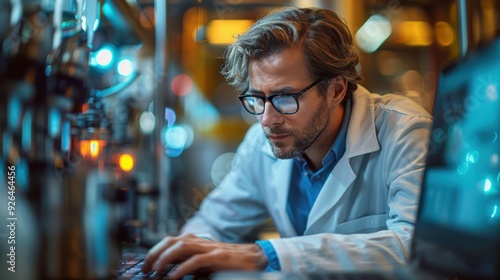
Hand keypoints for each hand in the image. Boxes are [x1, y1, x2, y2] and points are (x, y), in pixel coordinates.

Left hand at [142, 233, 268, 278]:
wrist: (253, 258)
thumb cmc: (228, 261)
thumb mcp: (205, 261)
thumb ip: (189, 262)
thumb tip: (170, 272)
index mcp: (195, 242)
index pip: (169, 241)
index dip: (154, 251)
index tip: (145, 265)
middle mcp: (200, 241)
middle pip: (170, 241)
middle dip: (155, 253)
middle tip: (146, 269)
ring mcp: (209, 248)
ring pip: (180, 246)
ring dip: (165, 258)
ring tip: (156, 271)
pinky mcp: (218, 257)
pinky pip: (195, 261)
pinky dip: (182, 268)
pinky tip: (173, 277)